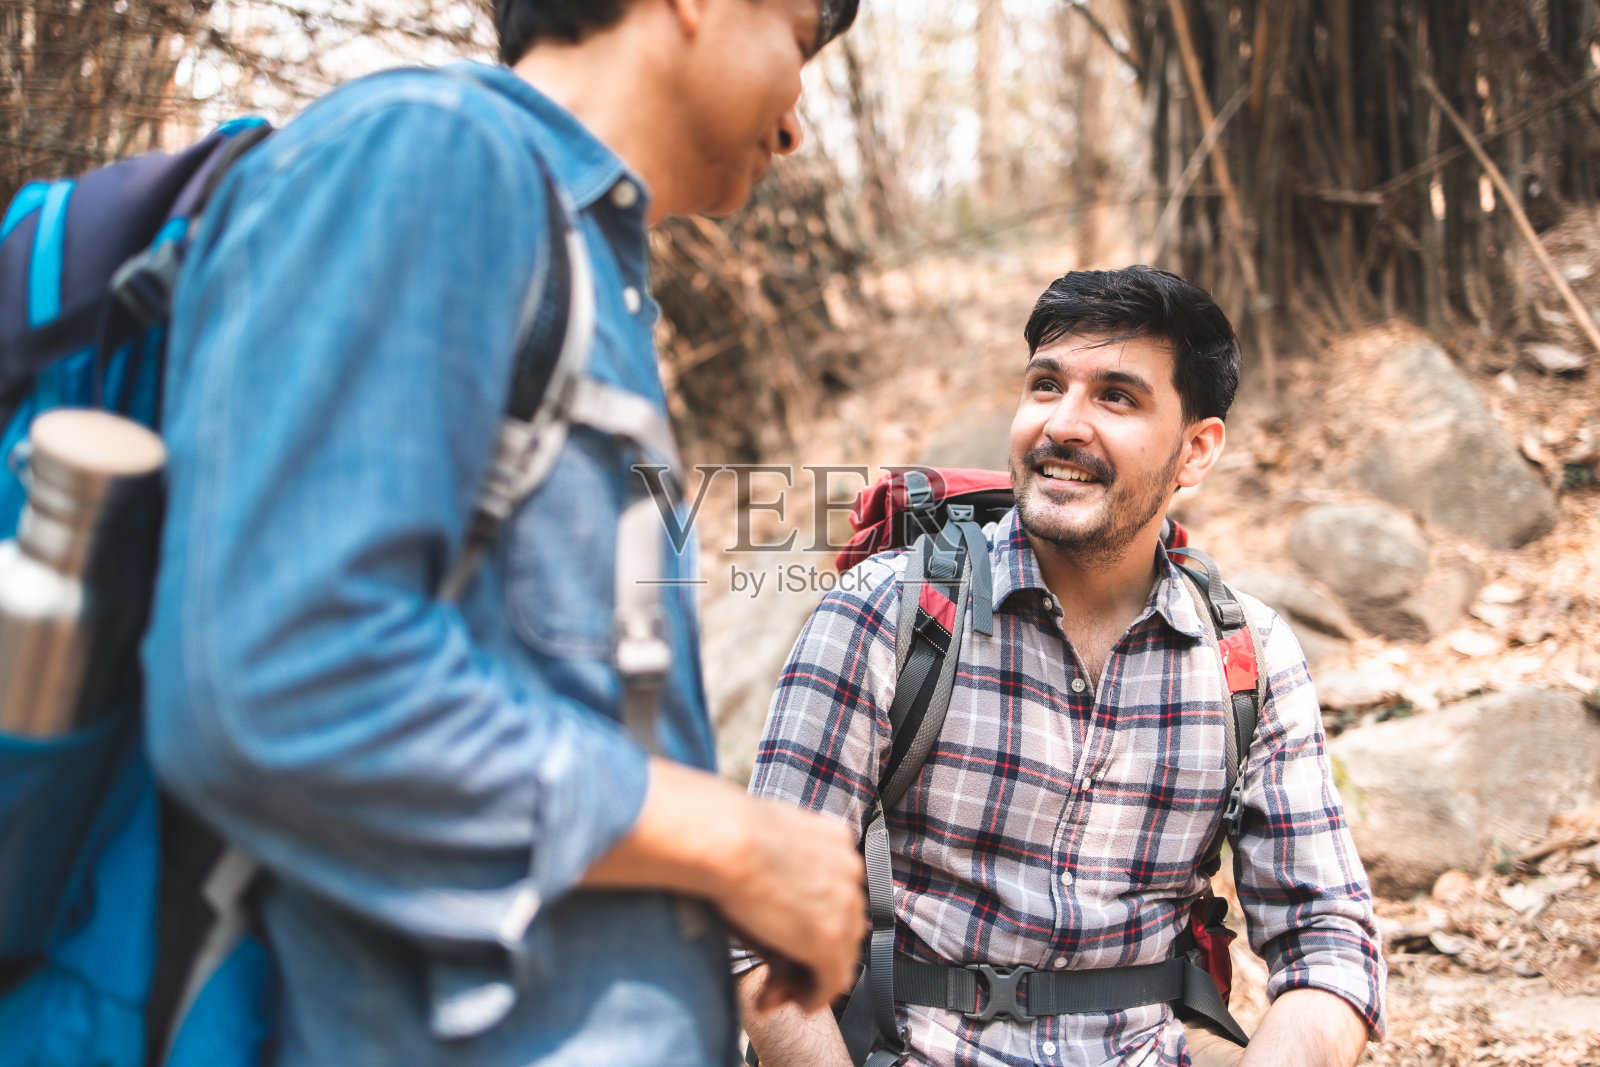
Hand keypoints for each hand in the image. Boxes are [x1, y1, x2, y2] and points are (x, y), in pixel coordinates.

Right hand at [581, 759, 864, 1012]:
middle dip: (817, 949)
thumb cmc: (727, 831)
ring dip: (815, 974)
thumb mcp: (766, 837)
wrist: (725, 838)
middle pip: (844, 922)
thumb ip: (780, 859)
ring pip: (842, 952)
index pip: (836, 889)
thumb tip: (766, 879)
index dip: (815, 915)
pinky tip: (802, 1004)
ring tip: (788, 991)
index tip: (793, 933)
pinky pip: (833, 979)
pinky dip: (818, 996)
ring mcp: (844, 906)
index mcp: (836, 840)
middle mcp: (849, 871)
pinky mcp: (829, 939)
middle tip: (790, 970)